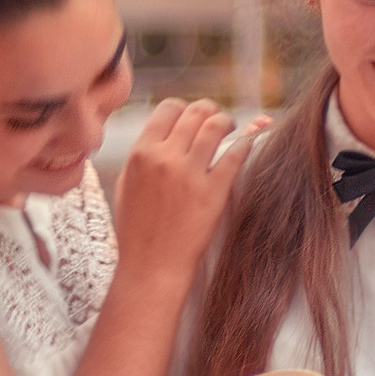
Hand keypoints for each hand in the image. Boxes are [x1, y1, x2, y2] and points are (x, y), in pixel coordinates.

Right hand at [114, 99, 268, 284]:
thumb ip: (143, 155)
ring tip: (232, 128)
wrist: (152, 266)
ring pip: (216, 125)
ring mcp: (190, 174)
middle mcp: (165, 158)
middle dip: (210, 111)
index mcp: (141, 153)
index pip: (168, 109)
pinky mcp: (214, 191)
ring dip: (228, 122)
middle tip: (217, 119)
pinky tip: (246, 145)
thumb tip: (163, 131)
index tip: (192, 117)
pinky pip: (236, 153)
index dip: (184, 109)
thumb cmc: (138, 230)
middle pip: (195, 112)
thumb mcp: (128, 185)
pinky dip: (244, 143)